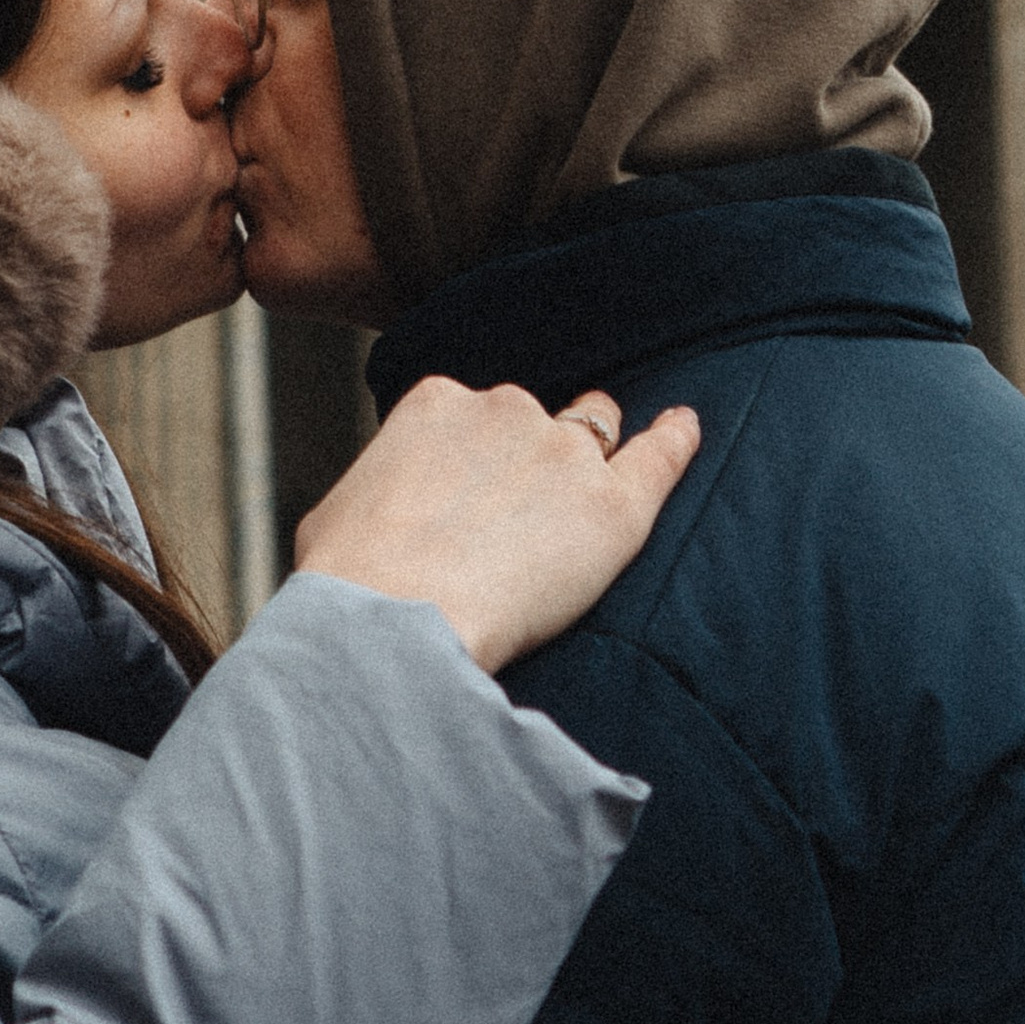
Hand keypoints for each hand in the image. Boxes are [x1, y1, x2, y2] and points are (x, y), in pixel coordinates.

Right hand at [292, 378, 699, 672]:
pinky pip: (659, 455)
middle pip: (536, 420)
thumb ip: (380, 492)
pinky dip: (675, 440)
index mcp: (436, 403)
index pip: (473, 417)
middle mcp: (502, 408)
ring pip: (594, 433)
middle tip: (522, 518)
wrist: (394, 620)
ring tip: (585, 505)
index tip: (472, 501)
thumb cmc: (349, 582)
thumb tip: (382, 519)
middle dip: (533, 458)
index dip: (478, 461)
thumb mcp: (339, 515)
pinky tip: (685, 429)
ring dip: (591, 462)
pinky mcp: (612, 505)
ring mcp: (562, 451)